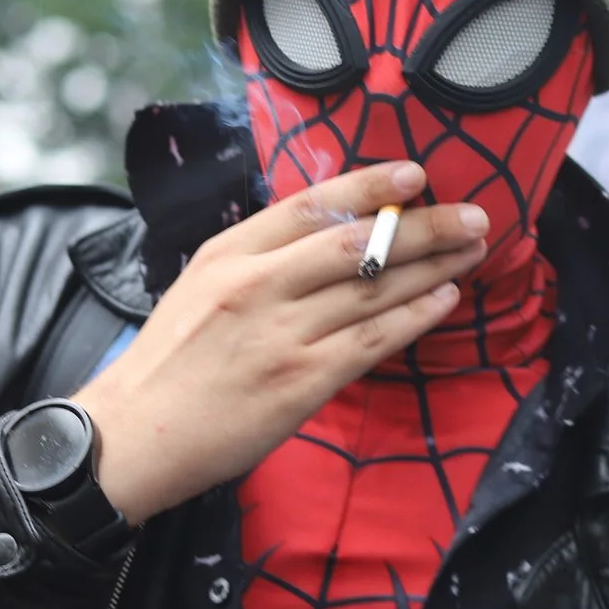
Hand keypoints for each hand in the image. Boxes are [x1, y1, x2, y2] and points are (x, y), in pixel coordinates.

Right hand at [71, 162, 487, 524]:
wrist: (135, 435)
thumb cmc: (170, 363)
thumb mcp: (201, 286)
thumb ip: (258, 259)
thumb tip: (327, 235)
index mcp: (230, 254)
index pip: (311, 205)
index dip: (369, 186)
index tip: (415, 173)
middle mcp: (258, 285)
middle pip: (357, 241)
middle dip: (424, 225)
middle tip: (473, 214)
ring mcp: (282, 333)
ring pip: (374, 287)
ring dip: (433, 266)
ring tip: (472, 250)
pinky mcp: (302, 381)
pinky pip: (373, 339)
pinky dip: (415, 316)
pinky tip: (444, 299)